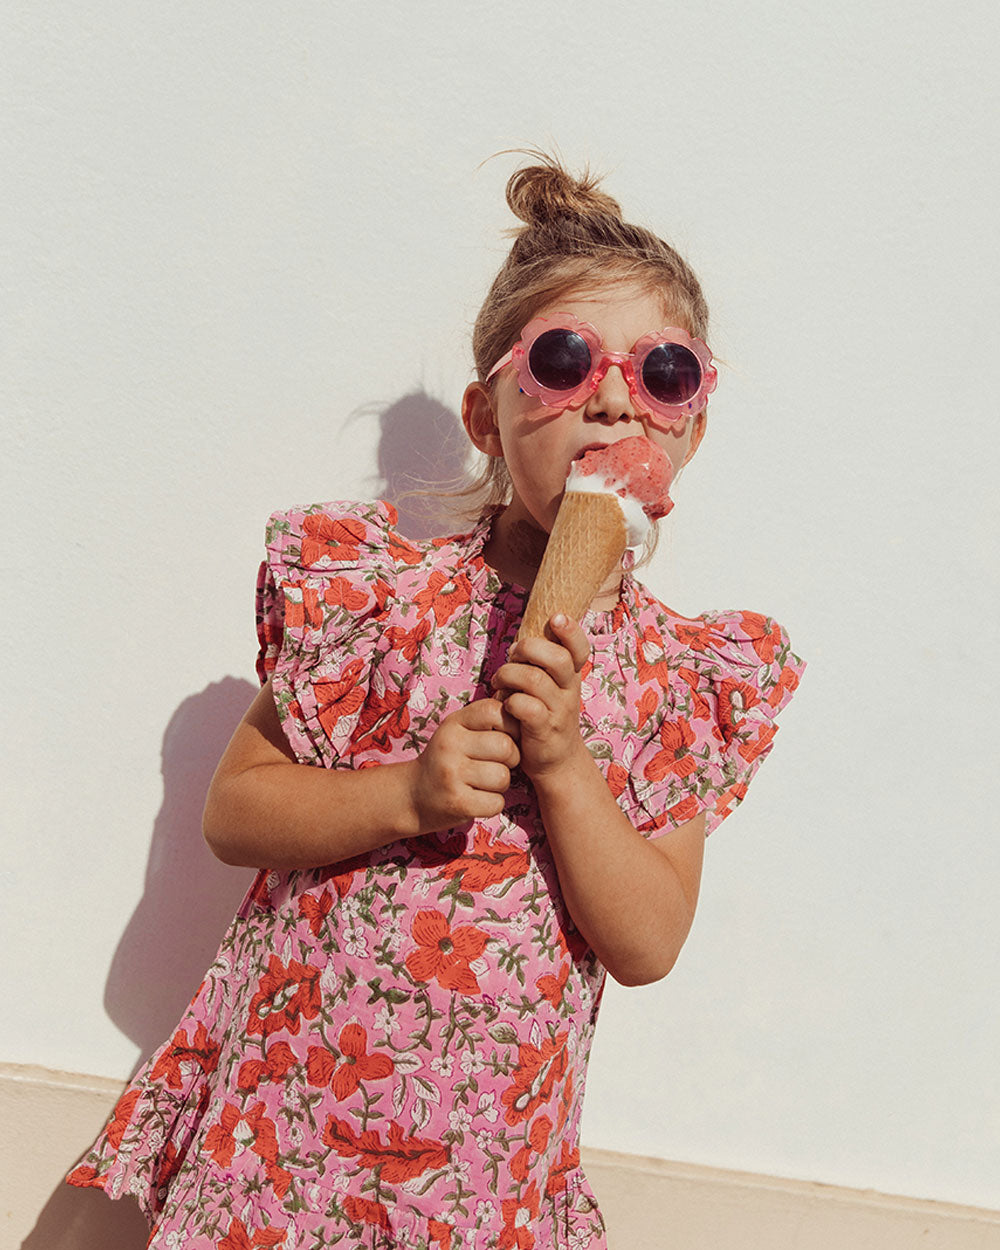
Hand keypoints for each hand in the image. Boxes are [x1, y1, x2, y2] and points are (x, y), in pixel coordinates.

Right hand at [407, 699, 520, 833]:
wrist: (412, 796)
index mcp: (453, 724)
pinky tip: (478, 799)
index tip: (505, 736)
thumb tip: (525, 709)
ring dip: (501, 784)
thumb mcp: (458, 731)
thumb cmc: (447, 760)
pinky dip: (493, 804)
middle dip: (511, 759)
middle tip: (497, 764)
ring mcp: (451, 774)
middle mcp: (450, 745)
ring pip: (503, 777)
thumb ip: (486, 720)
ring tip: (484, 783)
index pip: (494, 711)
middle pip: (506, 747)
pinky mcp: (457, 802)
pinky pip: (496, 802)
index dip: (510, 724)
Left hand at [491, 614, 589, 782]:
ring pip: (534, 679)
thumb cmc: (545, 716)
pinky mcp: (544, 730)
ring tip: (498, 681)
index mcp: (571, 676)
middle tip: (513, 656)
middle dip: (529, 648)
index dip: (571, 630)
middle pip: (557, 658)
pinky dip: (510, 702)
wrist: (557, 762)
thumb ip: (540, 665)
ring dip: (509, 674)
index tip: (556, 617)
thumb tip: (518, 641)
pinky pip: (526, 707)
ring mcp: (559, 711)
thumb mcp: (551, 688)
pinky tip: (505, 705)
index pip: (580, 648)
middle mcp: (569, 691)